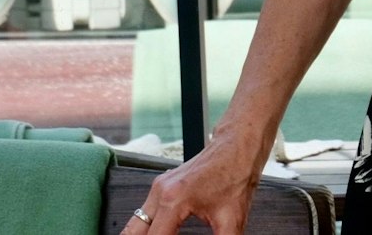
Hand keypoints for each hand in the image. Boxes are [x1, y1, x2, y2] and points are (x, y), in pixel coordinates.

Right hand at [117, 139, 263, 234]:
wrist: (238, 145)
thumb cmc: (236, 173)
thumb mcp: (232, 219)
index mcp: (173, 200)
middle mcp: (160, 191)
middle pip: (133, 232)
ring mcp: (159, 186)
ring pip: (136, 222)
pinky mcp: (162, 185)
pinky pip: (144, 212)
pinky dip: (148, 228)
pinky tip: (162, 234)